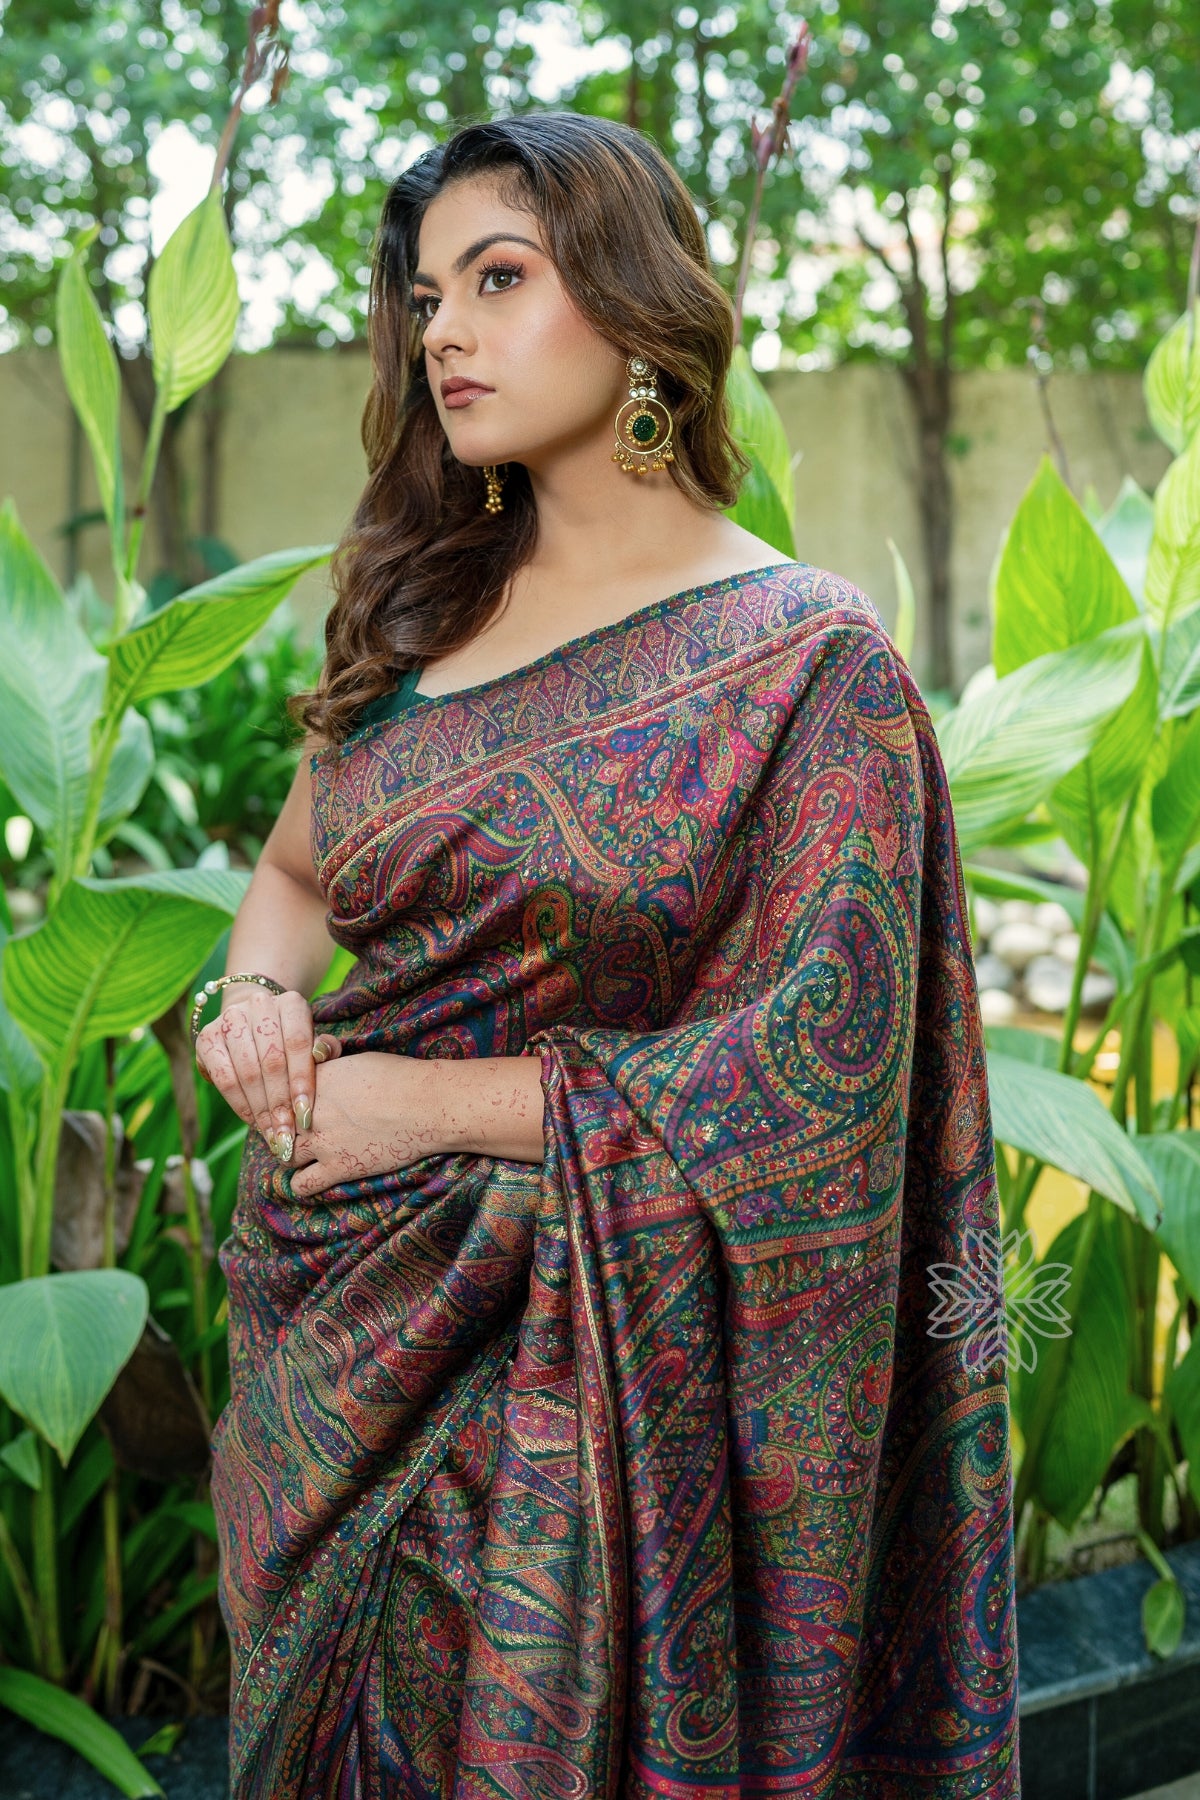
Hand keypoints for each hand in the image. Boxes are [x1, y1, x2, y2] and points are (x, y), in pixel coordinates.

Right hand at [195, 984, 342, 1161]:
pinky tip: (252, 1121)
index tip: (305, 1116)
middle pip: (271, 1061)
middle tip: (288, 1135)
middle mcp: (259, 1004)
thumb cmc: (291, 1040)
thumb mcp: (313, 1041)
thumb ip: (325, 1049)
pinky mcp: (207, 1037)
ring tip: (272, 1134)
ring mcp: (229, 1018)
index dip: (301, 1081)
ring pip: (247, 1072)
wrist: (252, 1023)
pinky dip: (240, 1104)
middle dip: (280, 1104)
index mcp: (290, 1002)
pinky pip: (223, 1078)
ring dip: (260, 1109)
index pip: (297, 1043)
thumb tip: (322, 1053)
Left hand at [283, 1052, 448, 1199]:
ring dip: (289, 1153)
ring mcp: (324, 1142)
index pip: (279, 1091)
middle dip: (281, 1126)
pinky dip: (301, 1183)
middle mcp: (312, 1111)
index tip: (287, 1105)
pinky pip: (303, 1184)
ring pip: (283, 1154)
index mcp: (315, 1080)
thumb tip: (317, 1057)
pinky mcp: (339, 1168)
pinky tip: (310, 1176)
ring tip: (299, 1151)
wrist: (428, 1105)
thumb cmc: (401, 1076)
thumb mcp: (358, 1059)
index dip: (281, 1099)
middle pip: (277, 1123)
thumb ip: (329, 1064)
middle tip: (290, 1129)